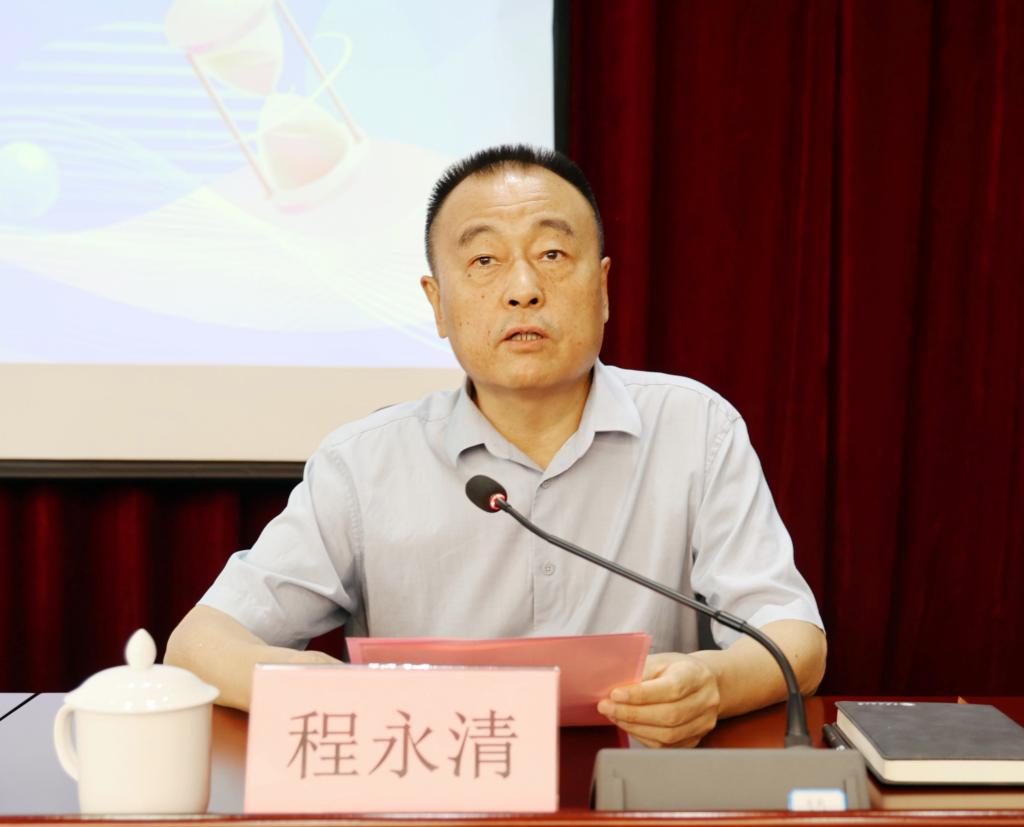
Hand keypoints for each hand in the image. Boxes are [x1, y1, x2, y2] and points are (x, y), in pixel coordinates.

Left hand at [596, 652, 720, 747]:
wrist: (702, 682)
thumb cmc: (675, 669)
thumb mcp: (659, 661)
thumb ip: (639, 672)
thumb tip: (611, 686)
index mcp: (696, 675)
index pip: (671, 689)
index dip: (641, 695)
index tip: (615, 694)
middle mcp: (705, 701)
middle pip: (669, 715)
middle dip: (632, 714)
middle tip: (606, 707)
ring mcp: (703, 723)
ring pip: (667, 734)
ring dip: (634, 727)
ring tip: (614, 715)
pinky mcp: (695, 739)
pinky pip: (666, 745)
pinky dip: (643, 736)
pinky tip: (628, 725)